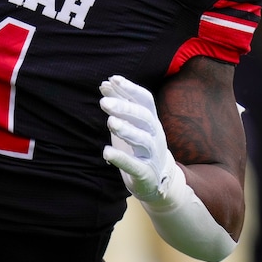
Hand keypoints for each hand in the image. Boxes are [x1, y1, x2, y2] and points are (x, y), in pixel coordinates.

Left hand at [99, 75, 175, 202]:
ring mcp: (152, 154)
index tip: (113, 79)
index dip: (130, 88)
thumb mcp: (131, 124)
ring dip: (126, 129)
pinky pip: (135, 165)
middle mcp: (154, 135)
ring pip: (142, 139)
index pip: (145, 100)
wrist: (157, 181)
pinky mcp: (146, 174)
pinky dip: (121, 159)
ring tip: (110, 122)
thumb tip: (105, 83)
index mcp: (151, 121)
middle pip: (143, 117)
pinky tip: (106, 152)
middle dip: (124, 107)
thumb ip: (119, 105)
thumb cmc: (139, 147)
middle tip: (103, 102)